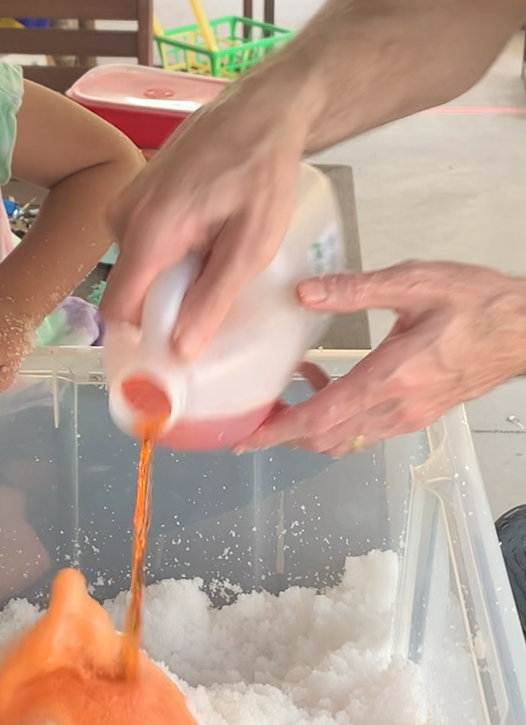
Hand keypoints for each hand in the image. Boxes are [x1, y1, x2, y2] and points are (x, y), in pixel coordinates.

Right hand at [101, 74, 312, 360]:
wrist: (262, 108)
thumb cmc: (263, 172)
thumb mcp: (250, 246)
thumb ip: (212, 300)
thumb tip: (180, 351)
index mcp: (149, 234)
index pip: (117, 310)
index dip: (139, 337)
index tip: (169, 351)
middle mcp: (123, 218)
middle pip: (128, 289)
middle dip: (163, 302)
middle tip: (210, 293)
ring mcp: (124, 202)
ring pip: (135, 266)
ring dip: (168, 273)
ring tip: (213, 252)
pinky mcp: (132, 194)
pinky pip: (139, 242)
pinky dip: (166, 249)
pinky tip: (202, 232)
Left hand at [234, 261, 525, 455]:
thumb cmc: (479, 304)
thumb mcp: (415, 283)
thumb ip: (355, 289)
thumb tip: (304, 293)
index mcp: (390, 378)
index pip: (321, 418)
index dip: (278, 432)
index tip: (246, 438)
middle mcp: (396, 407)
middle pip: (325, 439)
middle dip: (285, 433)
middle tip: (256, 413)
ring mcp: (408, 417)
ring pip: (344, 441)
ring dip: (310, 426)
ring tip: (290, 393)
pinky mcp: (416, 416)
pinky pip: (365, 431)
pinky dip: (337, 418)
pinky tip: (330, 384)